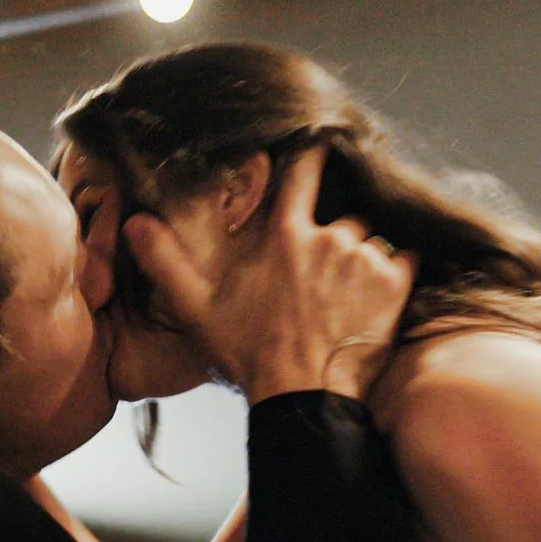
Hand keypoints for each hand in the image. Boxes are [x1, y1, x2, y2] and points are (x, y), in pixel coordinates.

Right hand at [126, 147, 413, 401]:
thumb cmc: (252, 354)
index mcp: (284, 234)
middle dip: (336, 236)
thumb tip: (134, 223)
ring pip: (371, 239)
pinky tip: (376, 295)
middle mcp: (329, 238)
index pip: (306, 168)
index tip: (323, 142)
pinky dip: (397, 270)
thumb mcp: (199, 308)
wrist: (303, 399)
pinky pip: (406, 257)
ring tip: (347, 292)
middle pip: (343, 216)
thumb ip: (168, 262)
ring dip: (364, 256)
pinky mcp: (395, 285)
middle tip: (322, 273)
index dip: (315, 152)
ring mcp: (365, 260)